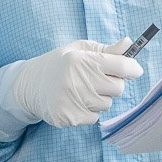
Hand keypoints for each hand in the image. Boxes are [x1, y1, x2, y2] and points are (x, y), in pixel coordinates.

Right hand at [8, 39, 143, 127]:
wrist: (28, 86)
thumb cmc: (59, 64)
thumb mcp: (79, 50)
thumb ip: (106, 49)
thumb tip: (130, 44)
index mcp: (80, 60)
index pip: (121, 66)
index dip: (132, 68)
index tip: (134, 70)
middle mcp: (77, 81)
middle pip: (118, 88)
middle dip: (112, 83)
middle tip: (97, 79)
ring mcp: (73, 101)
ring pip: (107, 104)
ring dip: (99, 98)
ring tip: (81, 90)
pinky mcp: (69, 118)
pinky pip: (95, 117)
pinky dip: (89, 111)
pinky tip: (74, 102)